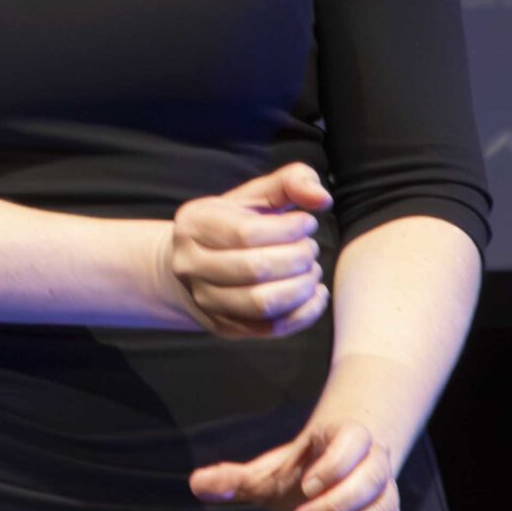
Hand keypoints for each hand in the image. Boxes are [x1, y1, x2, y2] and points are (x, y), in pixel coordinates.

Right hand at [160, 162, 331, 339]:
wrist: (196, 265)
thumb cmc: (234, 224)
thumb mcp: (255, 195)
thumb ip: (291, 182)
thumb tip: (322, 198)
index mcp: (193, 224)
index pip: (246, 233)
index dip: (288, 229)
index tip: (308, 222)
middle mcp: (190, 264)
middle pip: (255, 269)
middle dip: (297, 258)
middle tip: (311, 248)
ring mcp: (204, 300)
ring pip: (261, 303)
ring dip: (300, 286)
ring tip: (312, 270)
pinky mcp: (224, 326)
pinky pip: (271, 328)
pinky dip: (304, 313)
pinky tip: (315, 293)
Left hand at [192, 416, 400, 510]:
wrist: (336, 475)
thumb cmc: (301, 471)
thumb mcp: (269, 472)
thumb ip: (236, 478)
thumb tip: (196, 484)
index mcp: (346, 438)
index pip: (354, 440)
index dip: (335, 462)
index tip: (306, 485)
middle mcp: (373, 464)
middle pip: (370, 481)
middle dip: (336, 506)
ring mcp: (386, 495)